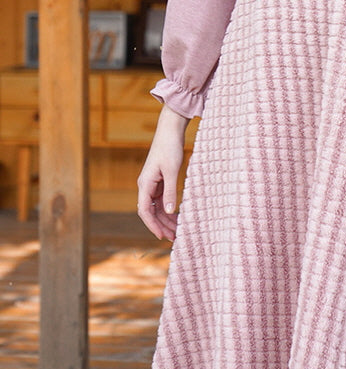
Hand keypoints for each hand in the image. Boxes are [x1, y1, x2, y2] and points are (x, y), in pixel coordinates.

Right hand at [137, 104, 188, 240]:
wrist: (170, 130)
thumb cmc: (170, 147)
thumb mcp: (172, 170)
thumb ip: (170, 191)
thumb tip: (168, 212)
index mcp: (145, 183)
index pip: (145, 210)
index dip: (152, 225)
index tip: (162, 236)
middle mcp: (145, 185)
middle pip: (150, 212)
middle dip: (161, 225)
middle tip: (175, 238)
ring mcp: (152, 183)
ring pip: (156, 207)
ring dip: (165, 219)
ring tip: (177, 230)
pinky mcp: (159, 180)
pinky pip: (161, 200)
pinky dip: (168, 209)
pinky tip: (177, 215)